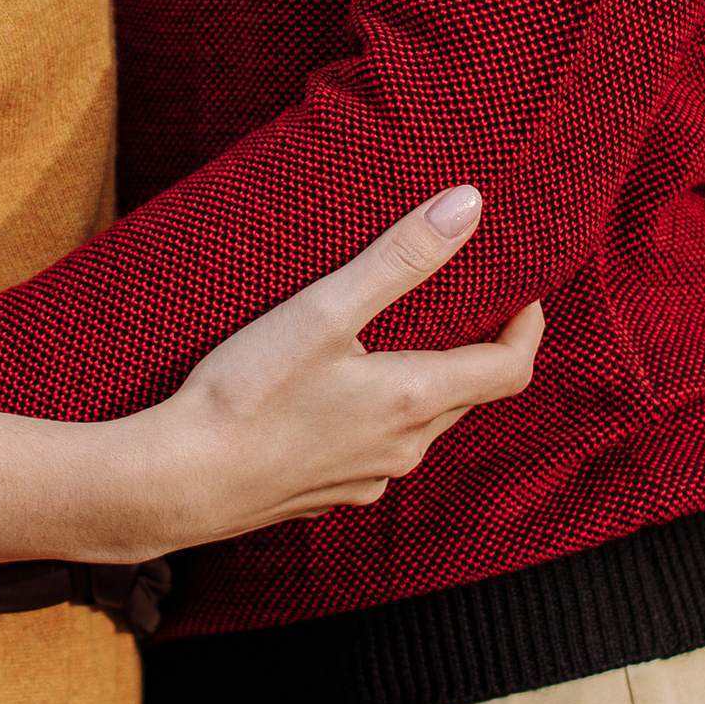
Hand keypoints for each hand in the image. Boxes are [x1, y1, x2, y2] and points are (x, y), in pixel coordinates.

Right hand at [145, 185, 541, 559]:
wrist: (177, 483)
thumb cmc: (247, 394)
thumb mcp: (325, 310)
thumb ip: (400, 258)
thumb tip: (468, 207)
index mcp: (415, 400)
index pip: (509, 369)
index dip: (527, 328)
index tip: (525, 294)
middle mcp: (404, 449)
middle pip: (469, 396)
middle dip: (476, 350)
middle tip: (463, 305)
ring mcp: (367, 480)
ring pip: (422, 426)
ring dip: (427, 385)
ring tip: (397, 342)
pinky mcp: (329, 496)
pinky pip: (378, 452)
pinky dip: (382, 418)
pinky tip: (336, 397)